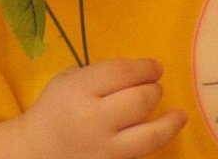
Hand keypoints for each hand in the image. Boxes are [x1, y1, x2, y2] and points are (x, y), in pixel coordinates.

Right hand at [16, 59, 185, 158]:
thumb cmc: (55, 107)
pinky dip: (158, 140)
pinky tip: (165, 130)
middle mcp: (94, 118)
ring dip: (169, 121)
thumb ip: (99, 74)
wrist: (38, 148)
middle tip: (155, 87)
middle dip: (154, 89)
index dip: (145, 67)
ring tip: (178, 114)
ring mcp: (105, 147)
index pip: (121, 72)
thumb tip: (137, 73)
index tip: (154, 68)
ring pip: (150, 135)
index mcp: (79, 90)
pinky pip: (143, 152)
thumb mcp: (68, 79)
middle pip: (140, 99)